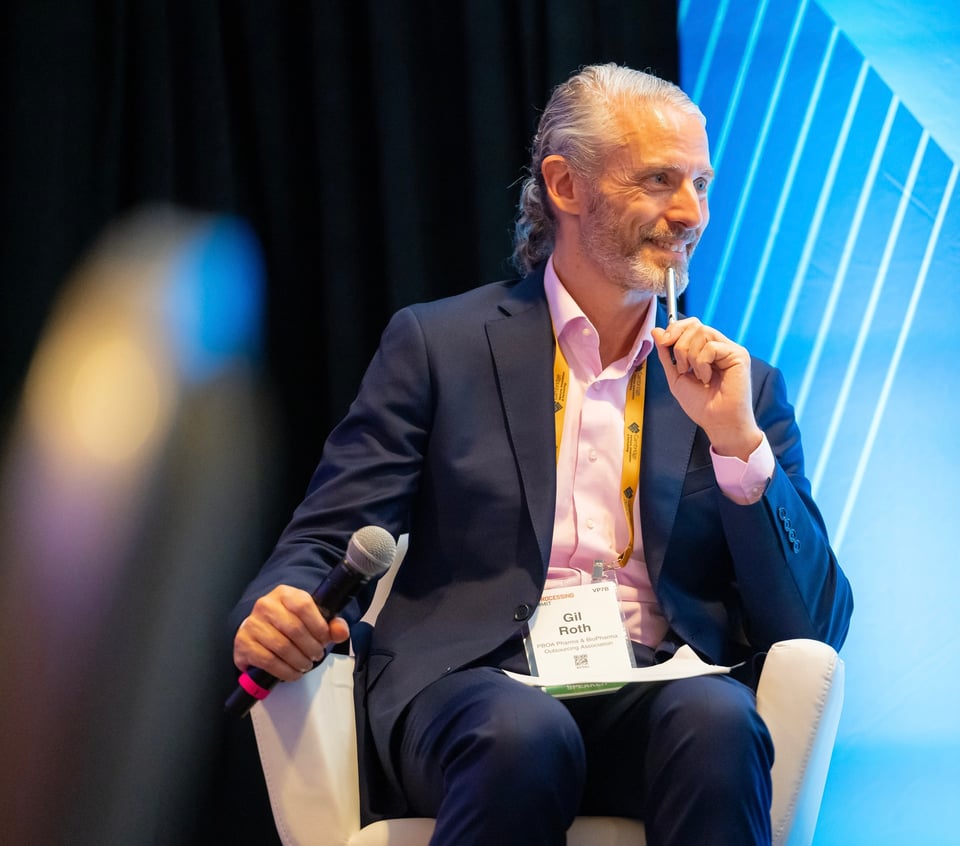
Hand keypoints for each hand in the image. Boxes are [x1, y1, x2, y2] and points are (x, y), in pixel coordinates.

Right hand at [232, 585, 350, 681]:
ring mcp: (252, 624)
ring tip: (306, 664)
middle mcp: (265, 605)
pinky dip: (285, 671)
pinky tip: (293, 672)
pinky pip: (268, 661)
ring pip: (282, 647)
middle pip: (294, 629)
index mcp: (284, 594)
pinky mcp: (244, 643)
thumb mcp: (312, 618)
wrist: (262, 629)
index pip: (303, 605)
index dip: (318, 626)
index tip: (325, 639)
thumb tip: (341, 631)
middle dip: (311, 647)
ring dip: (299, 661)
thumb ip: (332, 624)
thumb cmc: (289, 623)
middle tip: (317, 655)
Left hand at [651, 318, 762, 460]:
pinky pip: (711, 347)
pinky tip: (707, 378)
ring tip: (696, 375)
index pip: (691, 325)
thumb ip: (666, 354)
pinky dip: (702, 364)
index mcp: (705, 350)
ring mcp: (729, 350)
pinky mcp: (739, 355)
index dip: (674, 328)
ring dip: (690, 356)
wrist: (717, 422)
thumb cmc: (701, 405)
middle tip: (681, 366)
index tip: (663, 342)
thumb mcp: (675, 377)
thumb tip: (656, 331)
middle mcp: (719, 346)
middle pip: (695, 325)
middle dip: (679, 343)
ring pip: (702, 332)